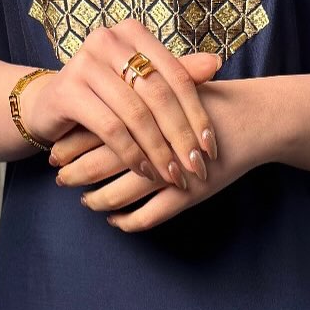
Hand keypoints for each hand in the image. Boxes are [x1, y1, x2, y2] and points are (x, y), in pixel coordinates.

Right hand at [18, 18, 221, 187]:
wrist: (50, 106)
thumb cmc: (105, 95)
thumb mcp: (141, 84)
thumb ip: (175, 75)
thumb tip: (216, 62)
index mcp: (132, 32)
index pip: (176, 75)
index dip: (197, 114)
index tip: (210, 148)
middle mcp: (107, 39)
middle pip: (158, 94)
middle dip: (181, 136)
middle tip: (196, 167)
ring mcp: (84, 63)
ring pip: (136, 114)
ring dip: (159, 151)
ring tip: (173, 175)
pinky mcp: (67, 91)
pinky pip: (110, 128)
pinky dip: (132, 154)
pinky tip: (145, 171)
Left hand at [50, 78, 274, 231]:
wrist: (254, 119)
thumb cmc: (210, 101)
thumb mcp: (171, 86)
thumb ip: (134, 92)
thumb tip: (93, 101)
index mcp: (144, 114)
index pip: (95, 132)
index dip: (71, 145)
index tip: (54, 154)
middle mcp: (154, 145)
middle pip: (100, 165)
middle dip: (75, 175)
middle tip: (60, 179)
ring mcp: (170, 174)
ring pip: (119, 195)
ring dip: (97, 201)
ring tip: (87, 202)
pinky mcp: (187, 196)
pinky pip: (148, 217)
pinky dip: (127, 222)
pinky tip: (117, 221)